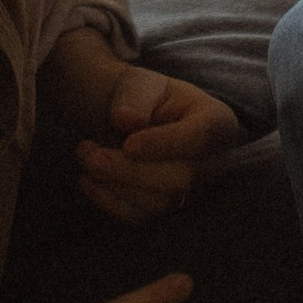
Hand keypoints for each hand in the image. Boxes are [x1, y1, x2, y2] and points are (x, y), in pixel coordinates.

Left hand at [75, 67, 243, 220]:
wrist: (131, 121)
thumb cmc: (144, 98)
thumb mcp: (141, 84)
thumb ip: (136, 96)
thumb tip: (126, 119)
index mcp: (217, 122)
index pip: (201, 137)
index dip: (165, 144)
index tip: (128, 144)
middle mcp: (214, 163)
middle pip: (181, 178)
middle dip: (130, 169)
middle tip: (89, 153)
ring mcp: (194, 193)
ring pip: (160, 202)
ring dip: (114, 183)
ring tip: (85, 156)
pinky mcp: (168, 212)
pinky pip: (142, 218)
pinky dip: (109, 201)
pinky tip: (88, 180)